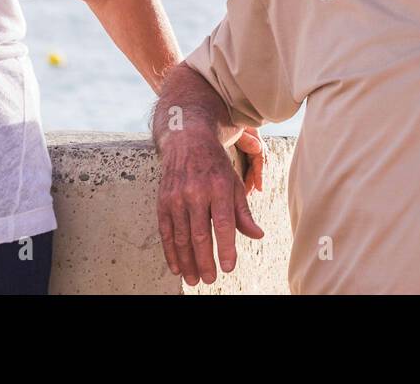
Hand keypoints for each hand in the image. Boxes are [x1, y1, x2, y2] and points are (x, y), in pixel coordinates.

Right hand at [157, 129, 264, 284]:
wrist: (187, 139)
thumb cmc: (215, 164)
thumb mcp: (233, 183)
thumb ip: (243, 212)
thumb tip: (257, 235)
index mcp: (219, 187)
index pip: (224, 224)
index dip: (226, 248)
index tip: (229, 267)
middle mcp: (196, 192)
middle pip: (201, 235)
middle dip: (205, 261)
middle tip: (210, 280)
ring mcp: (177, 197)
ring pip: (181, 237)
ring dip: (188, 262)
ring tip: (194, 280)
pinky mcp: (162, 201)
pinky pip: (166, 232)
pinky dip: (170, 252)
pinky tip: (177, 267)